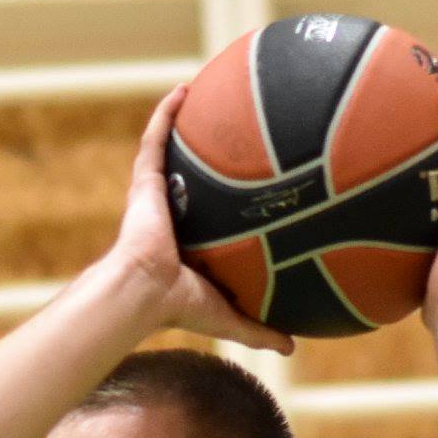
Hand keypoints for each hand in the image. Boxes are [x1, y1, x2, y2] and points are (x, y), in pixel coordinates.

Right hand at [106, 85, 295, 356]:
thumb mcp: (230, 318)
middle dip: (206, 156)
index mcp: (189, 244)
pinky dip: (167, 112)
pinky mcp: (144, 182)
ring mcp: (156, 196)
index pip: (210, 217)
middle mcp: (172, 215)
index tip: (247, 185)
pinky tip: (184, 89)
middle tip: (231, 134)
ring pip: (170, 152)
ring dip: (183, 123)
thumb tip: (293, 349)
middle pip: (191, 178)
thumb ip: (260, 331)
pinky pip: (155, 138)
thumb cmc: (180, 308)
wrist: (144, 293)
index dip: (225, 200)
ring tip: (204, 94)